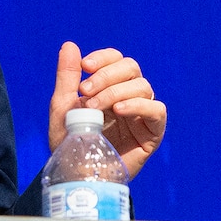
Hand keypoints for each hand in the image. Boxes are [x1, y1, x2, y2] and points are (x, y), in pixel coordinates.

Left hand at [49, 42, 165, 177]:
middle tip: (86, 91)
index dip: (104, 58)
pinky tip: (120, 110)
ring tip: (95, 109)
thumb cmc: (71, 144)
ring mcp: (142, 114)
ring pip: (143, 86)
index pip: (116, 60)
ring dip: (116, 92)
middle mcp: (129, 97)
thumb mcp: (63, 108)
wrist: (78, 176)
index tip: (85, 66)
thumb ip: (67, 77)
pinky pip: (157, 110)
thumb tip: (69, 45)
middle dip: (107, 75)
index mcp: (110, 88)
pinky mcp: (152, 133)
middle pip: (131, 68)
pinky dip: (139, 105)